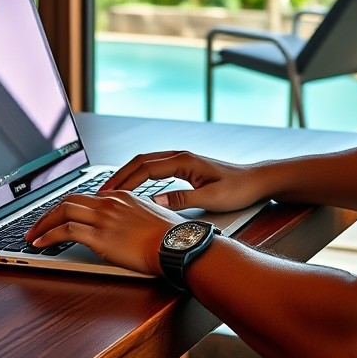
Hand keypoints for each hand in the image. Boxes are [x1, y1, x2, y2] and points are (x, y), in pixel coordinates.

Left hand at [24, 191, 181, 274]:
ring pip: (63, 212)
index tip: (58, 217)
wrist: (177, 244)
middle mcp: (110, 203)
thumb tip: (123, 226)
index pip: (86, 197)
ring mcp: (104, 219)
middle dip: (48, 213)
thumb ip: (132, 216)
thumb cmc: (170, 235)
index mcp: (121, 196)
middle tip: (37, 225)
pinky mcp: (101, 238)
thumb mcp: (150, 216)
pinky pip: (66, 232)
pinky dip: (49, 236)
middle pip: (69, 200)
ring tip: (32, 236)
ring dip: (43, 224)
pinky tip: (41, 244)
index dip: (67, 207)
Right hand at [99, 150, 267, 213]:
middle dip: (119, 175)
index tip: (108, 193)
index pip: (145, 168)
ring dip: (128, 174)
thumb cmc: (238, 189)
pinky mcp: (185, 166)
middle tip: (101, 191)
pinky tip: (134, 187)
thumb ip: (182, 199)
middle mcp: (180, 156)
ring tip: (111, 190)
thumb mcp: (211, 198)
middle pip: (141, 161)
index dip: (125, 181)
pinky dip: (140, 175)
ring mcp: (182, 159)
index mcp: (184, 161)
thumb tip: (154, 201)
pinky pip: (155, 167)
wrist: (256, 180)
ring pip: (146, 163)